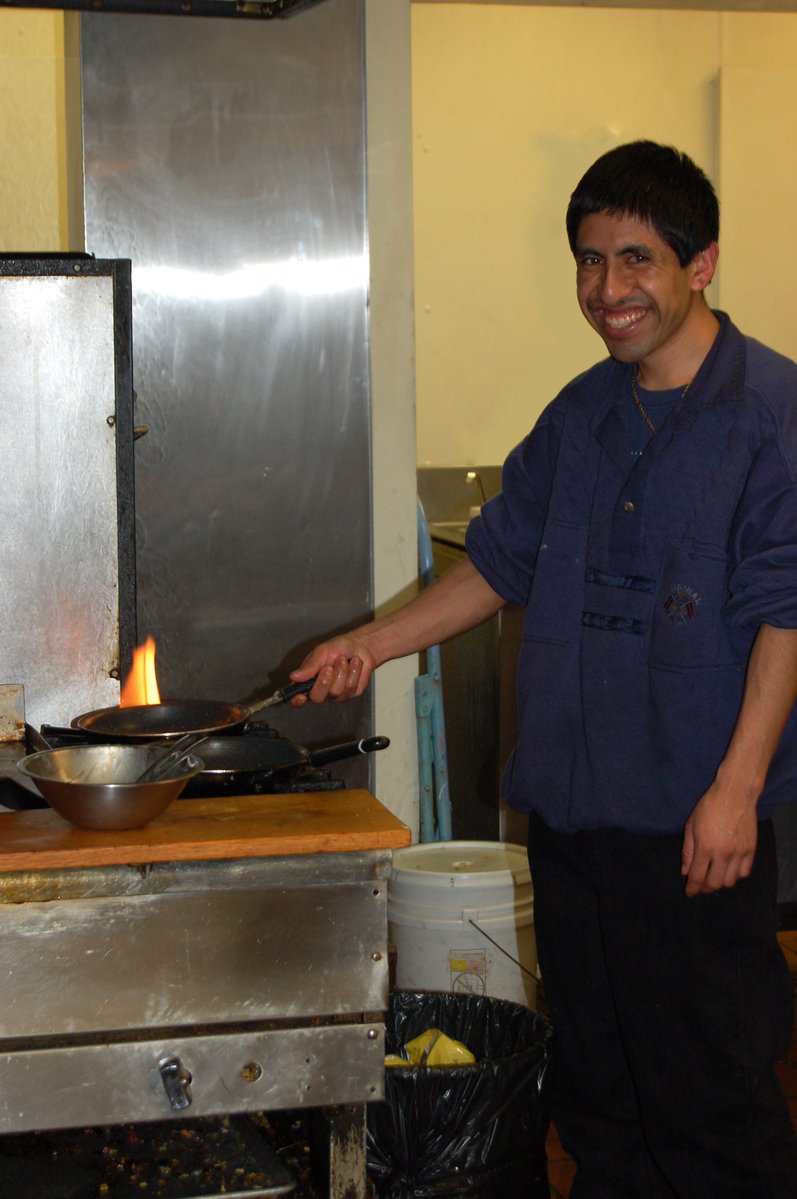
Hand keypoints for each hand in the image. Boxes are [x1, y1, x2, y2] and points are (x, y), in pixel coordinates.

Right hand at [289, 635, 376, 704]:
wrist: (359, 646)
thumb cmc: (338, 647)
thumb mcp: (321, 652)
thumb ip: (309, 666)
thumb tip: (294, 676)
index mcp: (308, 680)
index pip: (298, 698)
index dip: (297, 700)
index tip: (301, 697)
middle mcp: (320, 690)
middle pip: (317, 698)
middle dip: (324, 682)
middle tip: (329, 667)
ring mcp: (336, 694)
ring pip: (336, 693)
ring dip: (342, 672)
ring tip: (343, 660)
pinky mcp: (351, 693)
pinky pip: (351, 688)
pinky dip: (353, 672)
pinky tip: (354, 664)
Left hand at [681, 778, 757, 896]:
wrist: (735, 794)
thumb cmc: (709, 806)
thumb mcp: (691, 825)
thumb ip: (688, 851)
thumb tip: (685, 872)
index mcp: (705, 847)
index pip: (697, 877)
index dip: (692, 888)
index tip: (689, 893)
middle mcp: (723, 853)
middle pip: (714, 883)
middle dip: (705, 888)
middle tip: (700, 885)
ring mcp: (739, 852)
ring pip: (730, 881)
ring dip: (720, 883)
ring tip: (714, 877)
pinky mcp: (751, 850)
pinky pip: (744, 872)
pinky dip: (735, 876)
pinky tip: (729, 870)